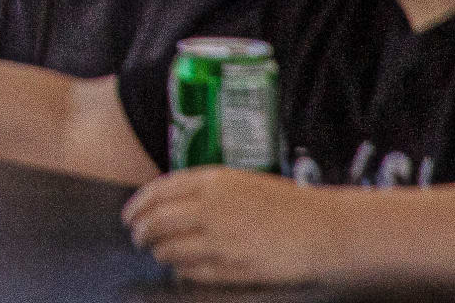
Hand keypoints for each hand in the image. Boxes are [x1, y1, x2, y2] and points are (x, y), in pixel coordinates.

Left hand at [124, 168, 337, 284]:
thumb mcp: (241, 183)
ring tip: (156, 253)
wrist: (325, 230)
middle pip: (157, 221)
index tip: (129, 214)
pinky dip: (181, 271)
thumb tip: (171, 202)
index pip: (158, 191)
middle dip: (141, 231)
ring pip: (171, 249)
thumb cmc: (287, 205)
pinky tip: (179, 269)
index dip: (138, 205)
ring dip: (158, 252)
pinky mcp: (234, 268)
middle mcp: (211, 208)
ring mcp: (222, 240)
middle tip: (136, 236)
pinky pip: (193, 271)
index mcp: (213, 182)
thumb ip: (206, 190)